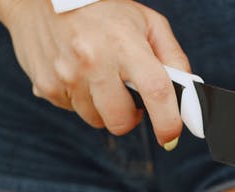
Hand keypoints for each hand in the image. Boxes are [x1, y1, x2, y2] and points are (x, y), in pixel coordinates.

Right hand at [0, 0, 189, 144]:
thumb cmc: (101, 10)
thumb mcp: (145, 21)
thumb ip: (171, 56)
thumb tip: (187, 90)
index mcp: (125, 43)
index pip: (156, 91)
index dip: (168, 121)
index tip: (170, 136)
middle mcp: (94, 61)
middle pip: (121, 121)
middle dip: (129, 117)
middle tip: (129, 98)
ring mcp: (67, 76)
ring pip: (97, 120)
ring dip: (103, 107)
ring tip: (99, 78)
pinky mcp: (46, 87)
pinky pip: (73, 111)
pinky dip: (80, 99)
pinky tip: (77, 73)